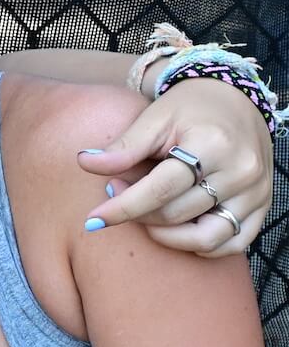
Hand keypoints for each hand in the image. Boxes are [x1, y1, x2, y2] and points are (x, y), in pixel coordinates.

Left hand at [79, 78, 272, 256]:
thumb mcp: (155, 118)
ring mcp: (256, 192)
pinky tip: (175, 230)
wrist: (236, 101)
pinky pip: (232, 243)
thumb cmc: (190, 109)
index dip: (123, 207)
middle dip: (138, 213)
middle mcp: (240, 171)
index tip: (93, 220)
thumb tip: (84, 163)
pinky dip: (200, 245)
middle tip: (117, 192)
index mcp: (212, 145)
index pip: (161, 189)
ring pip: (206, 237)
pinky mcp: (263, 206)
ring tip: (145, 214)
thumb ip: (124, 146)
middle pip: (178, 214)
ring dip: (165, 235)